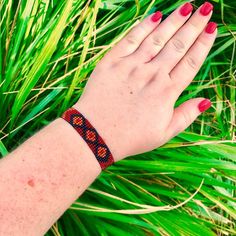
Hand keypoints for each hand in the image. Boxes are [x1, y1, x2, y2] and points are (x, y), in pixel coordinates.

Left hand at [74, 2, 215, 161]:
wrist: (96, 134)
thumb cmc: (131, 137)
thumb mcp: (164, 133)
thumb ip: (186, 116)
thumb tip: (205, 102)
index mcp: (167, 92)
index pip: (191, 62)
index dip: (203, 43)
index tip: (212, 28)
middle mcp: (152, 75)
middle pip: (177, 45)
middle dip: (193, 25)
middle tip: (205, 9)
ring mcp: (131, 67)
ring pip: (157, 38)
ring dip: (173, 21)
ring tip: (186, 7)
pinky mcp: (112, 63)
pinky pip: (130, 40)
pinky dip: (143, 26)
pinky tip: (155, 15)